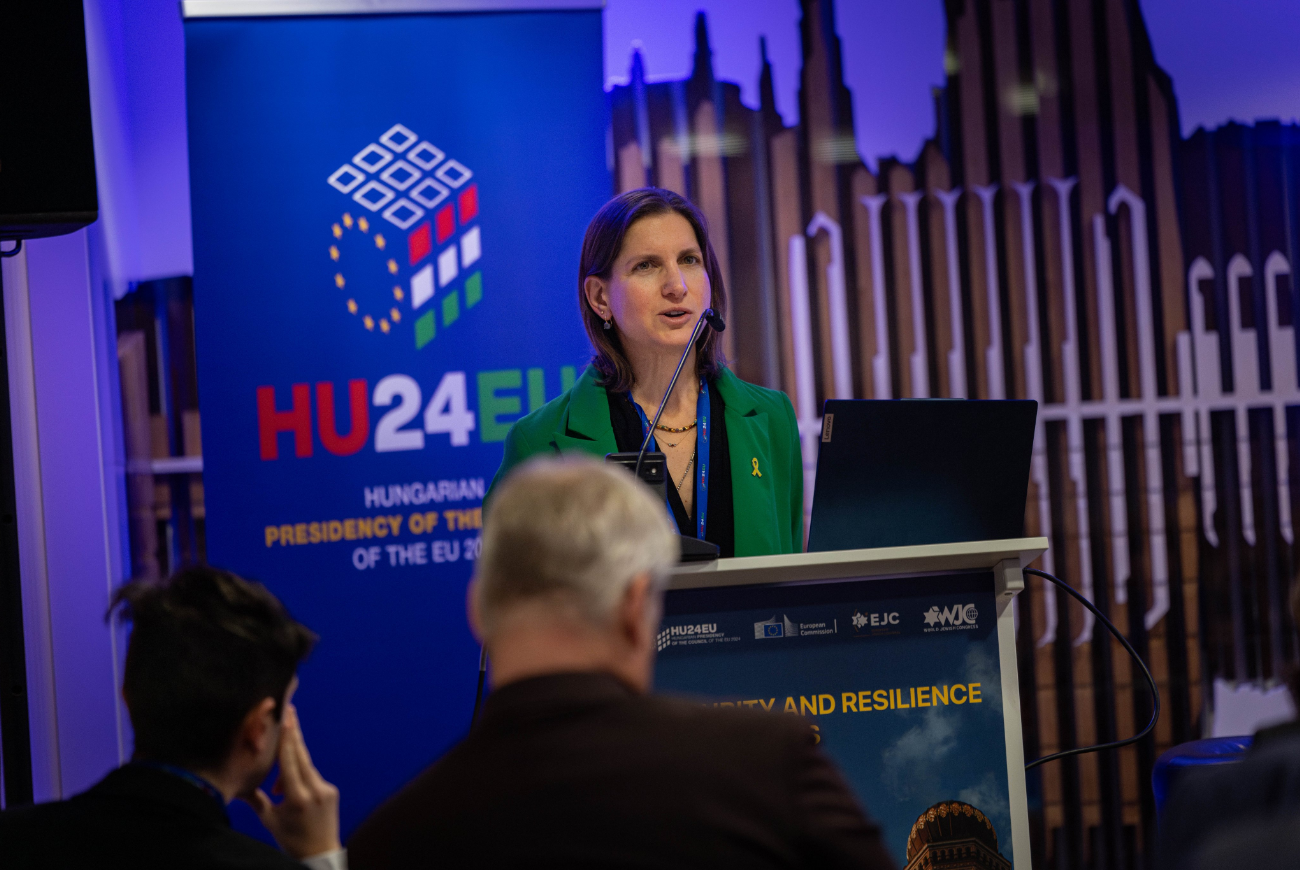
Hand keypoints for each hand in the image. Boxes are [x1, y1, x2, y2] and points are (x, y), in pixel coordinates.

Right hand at [242, 703, 341, 859]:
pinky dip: (300, 776)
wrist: (320, 853)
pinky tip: (286, 787)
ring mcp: (326, 789)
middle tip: (290, 710)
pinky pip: (313, 776)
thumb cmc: (290, 839)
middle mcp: (314, 790)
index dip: (287, 739)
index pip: (290, 762)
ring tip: (277, 768)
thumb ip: (256, 799)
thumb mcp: (269, 820)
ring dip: (292, 760)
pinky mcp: (332, 791)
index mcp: (297, 798)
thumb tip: (239, 783)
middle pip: (301, 756)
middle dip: (294, 733)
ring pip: (306, 766)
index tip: (286, 718)